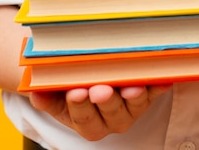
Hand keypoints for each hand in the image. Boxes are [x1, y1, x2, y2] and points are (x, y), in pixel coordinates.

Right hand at [29, 84, 170, 140]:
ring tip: (132, 87)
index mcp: (88, 122)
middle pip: (111, 113)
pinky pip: (156, 91)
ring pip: (135, 105)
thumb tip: (35, 92)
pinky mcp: (149, 94)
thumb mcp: (55, 92)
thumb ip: (45, 94)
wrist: (92, 76)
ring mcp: (132, 108)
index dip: (80, 105)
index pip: (83, 117)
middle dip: (106, 101)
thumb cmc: (71, 85)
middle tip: (100, 88)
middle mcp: (112, 119)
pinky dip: (160, 85)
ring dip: (135, 96)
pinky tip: (163, 79)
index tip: (76, 91)